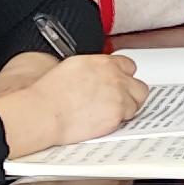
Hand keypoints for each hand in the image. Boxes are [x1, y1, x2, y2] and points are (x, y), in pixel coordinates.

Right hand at [0, 46, 145, 158]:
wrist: (44, 111)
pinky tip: (105, 121)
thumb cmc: (50, 93)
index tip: (119, 83)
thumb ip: (94, 69)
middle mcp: (115, 77)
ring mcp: (119, 96)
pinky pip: (128, 119)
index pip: (129, 66)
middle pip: (139, 85)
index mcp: (103, 62)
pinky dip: (119, 121)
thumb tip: (98, 74)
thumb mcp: (73, 67)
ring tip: (109, 113)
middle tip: (119, 101)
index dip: (123, 77)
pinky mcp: (117, 115)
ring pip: (137, 102)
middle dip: (131, 93)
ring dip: (127, 107)